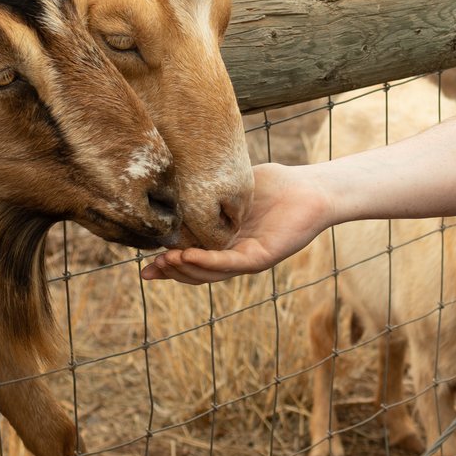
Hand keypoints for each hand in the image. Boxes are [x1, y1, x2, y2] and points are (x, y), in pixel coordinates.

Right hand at [139, 163, 334, 282]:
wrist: (311, 187)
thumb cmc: (275, 183)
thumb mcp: (230, 185)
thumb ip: (204, 191)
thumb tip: (173, 181)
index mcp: (223, 242)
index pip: (190, 258)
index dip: (167, 264)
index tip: (144, 265)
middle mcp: (233, 254)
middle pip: (196, 271)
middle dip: (170, 272)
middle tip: (148, 269)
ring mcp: (247, 258)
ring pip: (210, 273)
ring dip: (184, 269)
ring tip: (164, 261)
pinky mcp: (262, 257)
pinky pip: (231, 264)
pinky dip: (207, 262)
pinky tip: (188, 255)